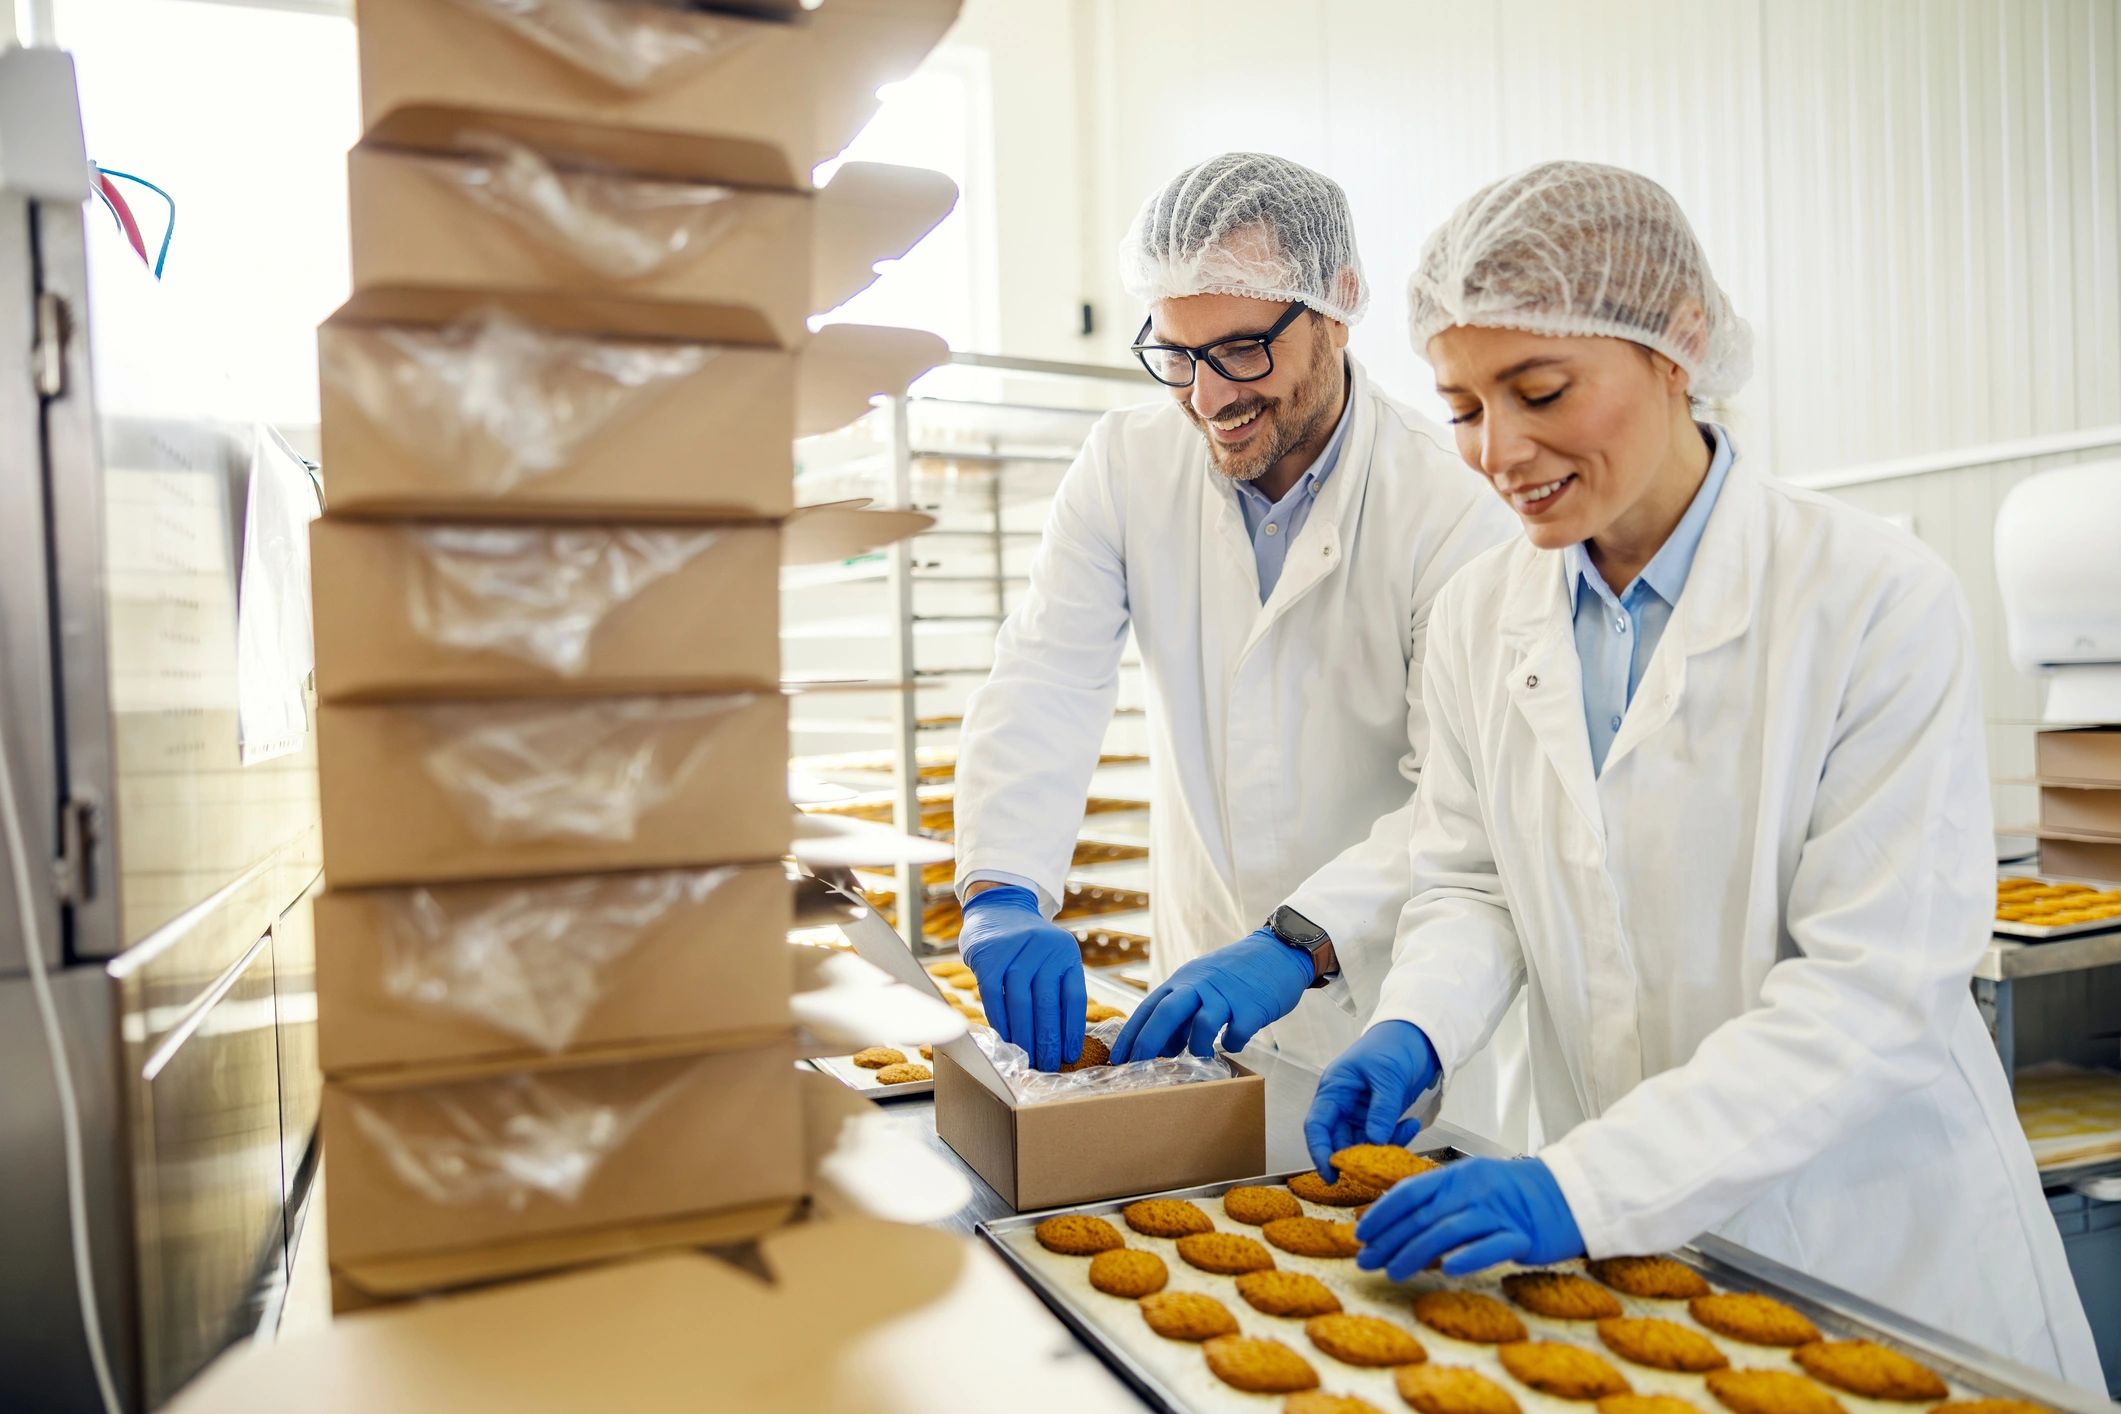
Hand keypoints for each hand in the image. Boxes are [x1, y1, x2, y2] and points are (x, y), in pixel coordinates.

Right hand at [958, 885, 1084, 1070]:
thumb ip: (1057, 989)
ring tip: (1027, 1059)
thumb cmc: (1029, 946)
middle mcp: (1044, 949)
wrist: (998, 909)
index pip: (1074, 998)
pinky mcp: (989, 956)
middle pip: (1048, 1004)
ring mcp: (1015, 951)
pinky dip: (1000, 1021)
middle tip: (1048, 1065)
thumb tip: (1061, 1040)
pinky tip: (1005, 1039)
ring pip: (1021, 1003)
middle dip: (1048, 1040)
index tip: (1070, 1055)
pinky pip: (995, 997)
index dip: (1072, 1031)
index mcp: (1066, 953)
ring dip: (1024, 1036)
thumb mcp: (1052, 958)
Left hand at [1108, 928, 1313, 1062]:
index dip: (1131, 1034)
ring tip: (1201, 1057)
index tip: (1117, 1058)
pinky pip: (1238, 1033)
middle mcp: (1200, 986)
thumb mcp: (1200, 987)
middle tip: (1138, 1067)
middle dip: (1148, 1042)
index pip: (1148, 1008)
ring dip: (1197, 1046)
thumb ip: (1181, 1015)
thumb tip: (1163, 1049)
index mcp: (1183, 981)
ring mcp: (1227, 995)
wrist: (1277, 952)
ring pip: (1202, 1024)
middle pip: (1166, 1013)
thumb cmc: (1233, 975)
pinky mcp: (1253, 1007)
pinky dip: (1233, 1043)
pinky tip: (1234, 1042)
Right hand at [1303, 1021, 1440, 1178]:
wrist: (1418, 1036)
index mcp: (1335, 1089)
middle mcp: (1344, 1103)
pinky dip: (1396, 1137)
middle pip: (1339, 1139)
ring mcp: (1362, 1111)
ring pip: (1363, 1142)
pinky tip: (1410, 1125)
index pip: (1318, 1125)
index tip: (1330, 1173)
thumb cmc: (1393, 1045)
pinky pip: (1382, 1137)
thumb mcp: (1387, 1077)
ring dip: (1381, 1147)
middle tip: (1375, 1168)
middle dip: (1356, 1155)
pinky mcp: (1379, 1116)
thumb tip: (1375, 1142)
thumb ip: (1381, 1111)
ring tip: (1403, 1134)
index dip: (1319, 1151)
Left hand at [1352, 1156, 1583, 1279]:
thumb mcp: (1473, 1186)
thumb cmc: (1516, 1194)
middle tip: (1367, 1261)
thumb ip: (1440, 1199)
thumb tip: (1396, 1220)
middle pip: (1423, 1216)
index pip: (1410, 1192)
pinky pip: (1491, 1246)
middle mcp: (1475, 1190)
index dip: (1382, 1213)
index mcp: (1458, 1175)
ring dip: (1416, 1253)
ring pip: (1448, 1232)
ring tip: (1394, 1271)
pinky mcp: (1523, 1235)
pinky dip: (1468, 1257)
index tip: (1361, 1234)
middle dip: (1389, 1240)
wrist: (1569, 1193)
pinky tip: (1448, 1271)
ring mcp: (1499, 1212)